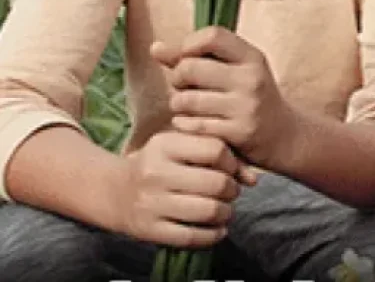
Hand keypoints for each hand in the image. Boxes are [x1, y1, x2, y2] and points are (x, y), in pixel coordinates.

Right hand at [110, 131, 250, 247]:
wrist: (113, 190)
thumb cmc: (159, 164)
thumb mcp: (181, 147)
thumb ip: (219, 154)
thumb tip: (253, 179)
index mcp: (164, 145)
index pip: (216, 150)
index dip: (232, 162)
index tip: (230, 170)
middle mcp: (155, 173)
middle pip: (216, 183)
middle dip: (232, 190)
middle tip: (230, 193)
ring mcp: (150, 203)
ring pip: (208, 211)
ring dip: (226, 213)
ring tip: (224, 211)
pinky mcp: (148, 229)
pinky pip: (192, 237)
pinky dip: (213, 236)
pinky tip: (217, 230)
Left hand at [153, 27, 297, 168]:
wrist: (283, 135)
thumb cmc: (249, 97)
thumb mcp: (233, 71)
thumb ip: (194, 58)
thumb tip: (155, 48)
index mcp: (252, 57)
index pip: (212, 36)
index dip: (189, 45)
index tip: (188, 58)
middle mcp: (252, 78)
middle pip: (190, 67)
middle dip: (177, 78)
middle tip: (182, 87)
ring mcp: (246, 106)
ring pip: (186, 99)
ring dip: (178, 104)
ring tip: (187, 107)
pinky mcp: (239, 132)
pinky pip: (193, 124)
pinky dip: (185, 124)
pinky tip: (193, 123)